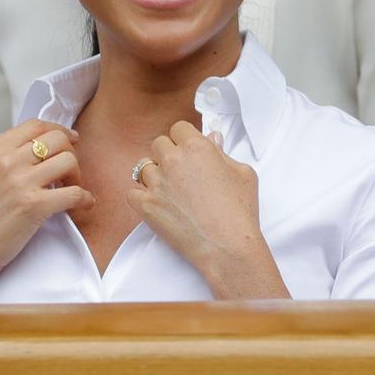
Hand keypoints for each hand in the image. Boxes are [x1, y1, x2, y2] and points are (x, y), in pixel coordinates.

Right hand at [0, 119, 94, 303]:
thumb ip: (5, 157)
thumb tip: (38, 149)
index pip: (35, 125)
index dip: (59, 130)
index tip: (70, 139)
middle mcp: (7, 160)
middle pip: (57, 139)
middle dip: (70, 152)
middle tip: (68, 171)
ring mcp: (21, 182)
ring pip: (69, 161)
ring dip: (77, 175)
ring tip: (71, 188)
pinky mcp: (34, 206)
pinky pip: (75, 193)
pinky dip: (85, 198)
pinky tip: (84, 204)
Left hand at [127, 121, 288, 298]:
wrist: (228, 246)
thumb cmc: (239, 211)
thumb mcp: (243, 174)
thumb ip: (223, 152)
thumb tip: (212, 138)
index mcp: (196, 147)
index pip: (178, 128)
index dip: (184, 139)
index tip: (188, 151)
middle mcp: (172, 160)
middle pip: (158, 144)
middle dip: (168, 155)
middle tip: (180, 173)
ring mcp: (156, 182)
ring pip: (143, 167)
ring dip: (154, 175)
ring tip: (170, 191)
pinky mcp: (145, 204)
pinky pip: (131, 192)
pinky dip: (140, 197)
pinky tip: (155, 203)